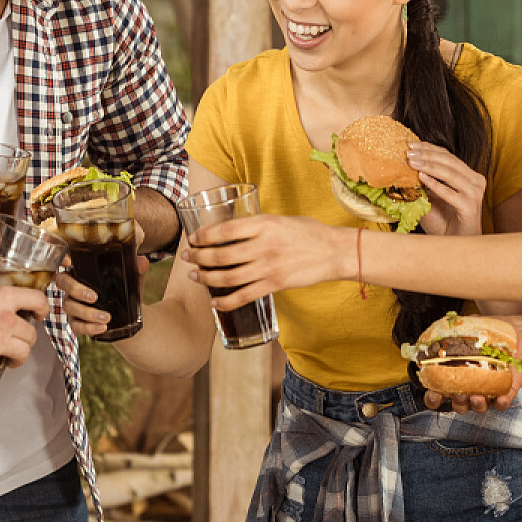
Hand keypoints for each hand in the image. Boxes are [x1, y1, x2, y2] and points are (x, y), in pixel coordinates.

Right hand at [59, 254, 149, 339]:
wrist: (127, 317)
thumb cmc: (124, 293)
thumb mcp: (132, 282)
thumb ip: (136, 271)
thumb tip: (142, 261)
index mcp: (83, 271)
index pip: (66, 260)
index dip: (62, 259)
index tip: (70, 262)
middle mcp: (72, 286)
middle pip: (62, 283)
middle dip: (76, 290)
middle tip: (95, 297)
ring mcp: (71, 305)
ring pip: (69, 307)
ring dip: (87, 313)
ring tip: (107, 318)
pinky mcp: (75, 322)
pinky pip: (76, 325)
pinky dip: (89, 328)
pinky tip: (103, 328)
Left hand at [187, 214, 351, 308]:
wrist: (334, 252)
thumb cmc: (309, 233)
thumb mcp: (281, 219)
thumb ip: (258, 226)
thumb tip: (233, 232)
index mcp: (265, 223)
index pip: (225, 230)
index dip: (204, 236)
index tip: (193, 238)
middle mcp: (264, 245)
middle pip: (221, 255)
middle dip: (199, 257)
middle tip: (187, 258)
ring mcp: (269, 267)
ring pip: (228, 277)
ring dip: (206, 278)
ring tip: (195, 276)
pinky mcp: (275, 284)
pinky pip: (244, 295)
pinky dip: (225, 301)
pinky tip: (214, 302)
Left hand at [409, 143, 487, 236]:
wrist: (455, 244)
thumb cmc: (443, 222)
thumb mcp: (431, 197)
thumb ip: (424, 182)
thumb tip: (406, 165)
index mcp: (468, 176)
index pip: (448, 156)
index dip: (429, 148)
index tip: (411, 144)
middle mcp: (475, 182)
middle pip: (449, 161)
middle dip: (427, 155)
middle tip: (408, 152)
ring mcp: (475, 194)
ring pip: (451, 174)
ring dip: (430, 166)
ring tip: (412, 162)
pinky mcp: (470, 207)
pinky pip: (451, 193)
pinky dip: (436, 185)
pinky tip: (422, 178)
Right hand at [421, 313, 521, 412]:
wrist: (519, 333)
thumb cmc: (491, 333)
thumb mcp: (474, 327)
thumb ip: (460, 328)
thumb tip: (450, 324)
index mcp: (457, 374)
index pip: (439, 394)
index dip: (433, 398)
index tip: (432, 393)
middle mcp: (470, 386)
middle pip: (458, 405)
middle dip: (457, 402)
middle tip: (459, 392)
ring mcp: (488, 391)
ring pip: (479, 407)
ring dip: (476, 405)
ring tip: (477, 396)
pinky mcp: (506, 391)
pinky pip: (501, 404)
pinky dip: (500, 403)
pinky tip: (499, 398)